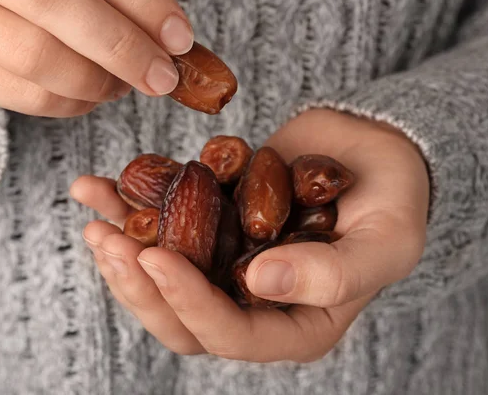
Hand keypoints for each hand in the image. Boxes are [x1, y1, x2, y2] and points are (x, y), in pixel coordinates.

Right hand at [0, 0, 192, 115]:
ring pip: (41, 63)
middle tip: (162, 77)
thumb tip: (170, 32)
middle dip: (124, 49)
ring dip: (99, 82)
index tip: (178, 35)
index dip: (140, 2)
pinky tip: (91, 93)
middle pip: (55, 7)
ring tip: (124, 83)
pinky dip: (73, 103)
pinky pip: (26, 97)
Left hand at [70, 109, 429, 361]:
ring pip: (162, 274)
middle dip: (137, 284)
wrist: (375, 154)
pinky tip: (100, 185)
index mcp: (294, 325)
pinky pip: (166, 224)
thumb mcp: (385, 242)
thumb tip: (259, 281)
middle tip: (105, 239)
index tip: (153, 257)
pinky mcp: (213, 226)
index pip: (229, 334)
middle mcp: (253, 303)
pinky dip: (130, 206)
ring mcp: (227, 264)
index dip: (187, 303)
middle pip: (179, 317)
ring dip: (121, 246)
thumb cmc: (395, 201)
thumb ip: (332, 273)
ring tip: (92, 209)